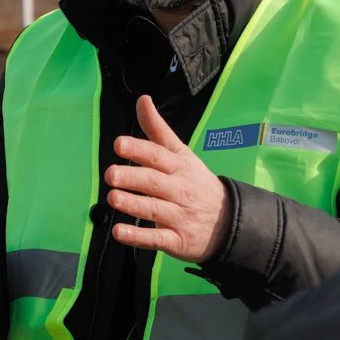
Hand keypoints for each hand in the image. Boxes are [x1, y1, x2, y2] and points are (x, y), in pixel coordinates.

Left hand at [105, 96, 232, 263]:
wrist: (228, 221)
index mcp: (179, 166)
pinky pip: (157, 239)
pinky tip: (120, 231)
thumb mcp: (181, 154)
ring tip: (113, 198)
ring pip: (154, 210)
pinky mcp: (177, 240)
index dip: (139, 149)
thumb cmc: (196, 182)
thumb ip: (157, 129)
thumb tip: (142, 99)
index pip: (158, 155)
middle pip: (154, 182)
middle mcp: (179, 189)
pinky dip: (138, 237)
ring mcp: (179, 216)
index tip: (119, 144)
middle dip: (132, 177)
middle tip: (110, 174)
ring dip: (133, 205)